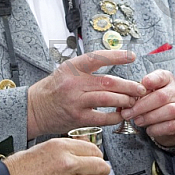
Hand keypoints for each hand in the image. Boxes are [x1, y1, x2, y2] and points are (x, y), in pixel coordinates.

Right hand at [3, 137, 111, 174]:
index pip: (93, 148)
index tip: (98, 157)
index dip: (99, 154)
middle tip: (105, 170)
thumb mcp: (46, 146)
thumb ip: (67, 147)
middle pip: (99, 165)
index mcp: (61, 147)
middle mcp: (66, 163)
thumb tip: (85, 147)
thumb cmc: (22, 166)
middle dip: (105, 169)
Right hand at [27, 49, 144, 137]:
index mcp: (72, 68)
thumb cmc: (54, 88)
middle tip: (140, 88)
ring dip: (125, 100)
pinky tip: (122, 114)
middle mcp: (74, 83)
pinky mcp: (78, 118)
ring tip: (134, 100)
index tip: (131, 56)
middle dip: (129, 85)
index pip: (97, 58)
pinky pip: (102, 118)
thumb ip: (89, 69)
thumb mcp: (67, 71)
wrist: (34, 108)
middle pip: (108, 81)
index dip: (116, 56)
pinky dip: (115, 116)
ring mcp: (76, 101)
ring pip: (108, 98)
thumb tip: (116, 64)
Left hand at [122, 69, 174, 147]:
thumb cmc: (154, 104)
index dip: (152, 79)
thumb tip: (123, 102)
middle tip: (128, 113)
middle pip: (161, 96)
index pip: (162, 76)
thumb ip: (137, 95)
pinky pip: (170, 126)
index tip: (143, 84)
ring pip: (168, 111)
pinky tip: (148, 130)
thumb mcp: (146, 94)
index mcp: (167, 80)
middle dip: (142, 106)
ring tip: (137, 121)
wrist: (169, 121)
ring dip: (149, 117)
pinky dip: (157, 128)